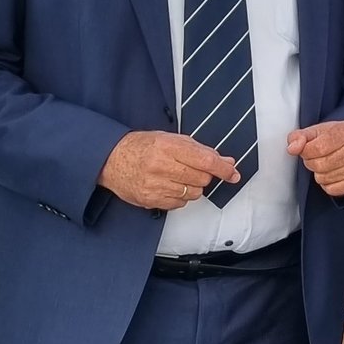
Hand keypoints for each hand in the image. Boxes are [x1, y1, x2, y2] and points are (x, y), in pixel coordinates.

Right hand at [99, 130, 238, 211]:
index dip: (223, 169)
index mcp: (168, 146)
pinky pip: (179, 204)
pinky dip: (180, 197)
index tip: (233, 174)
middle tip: (190, 169)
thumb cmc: (142, 147)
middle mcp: (161, 166)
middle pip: (202, 179)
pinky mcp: (150, 200)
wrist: (110, 160)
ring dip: (192, 187)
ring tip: (176, 176)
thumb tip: (226, 161)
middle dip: (203, 176)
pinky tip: (168, 186)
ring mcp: (155, 185)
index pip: (205, 160)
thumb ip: (200, 150)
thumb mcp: (170, 139)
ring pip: (193, 193)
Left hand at [288, 119, 343, 198]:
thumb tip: (292, 148)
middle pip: (319, 165)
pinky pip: (332, 190)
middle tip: (319, 157)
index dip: (306, 151)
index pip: (315, 148)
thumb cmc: (337, 137)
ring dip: (320, 174)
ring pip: (324, 179)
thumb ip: (299, 136)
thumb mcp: (317, 131)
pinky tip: (334, 173)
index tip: (309, 148)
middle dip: (312, 162)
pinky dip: (328, 184)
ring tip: (328, 164)